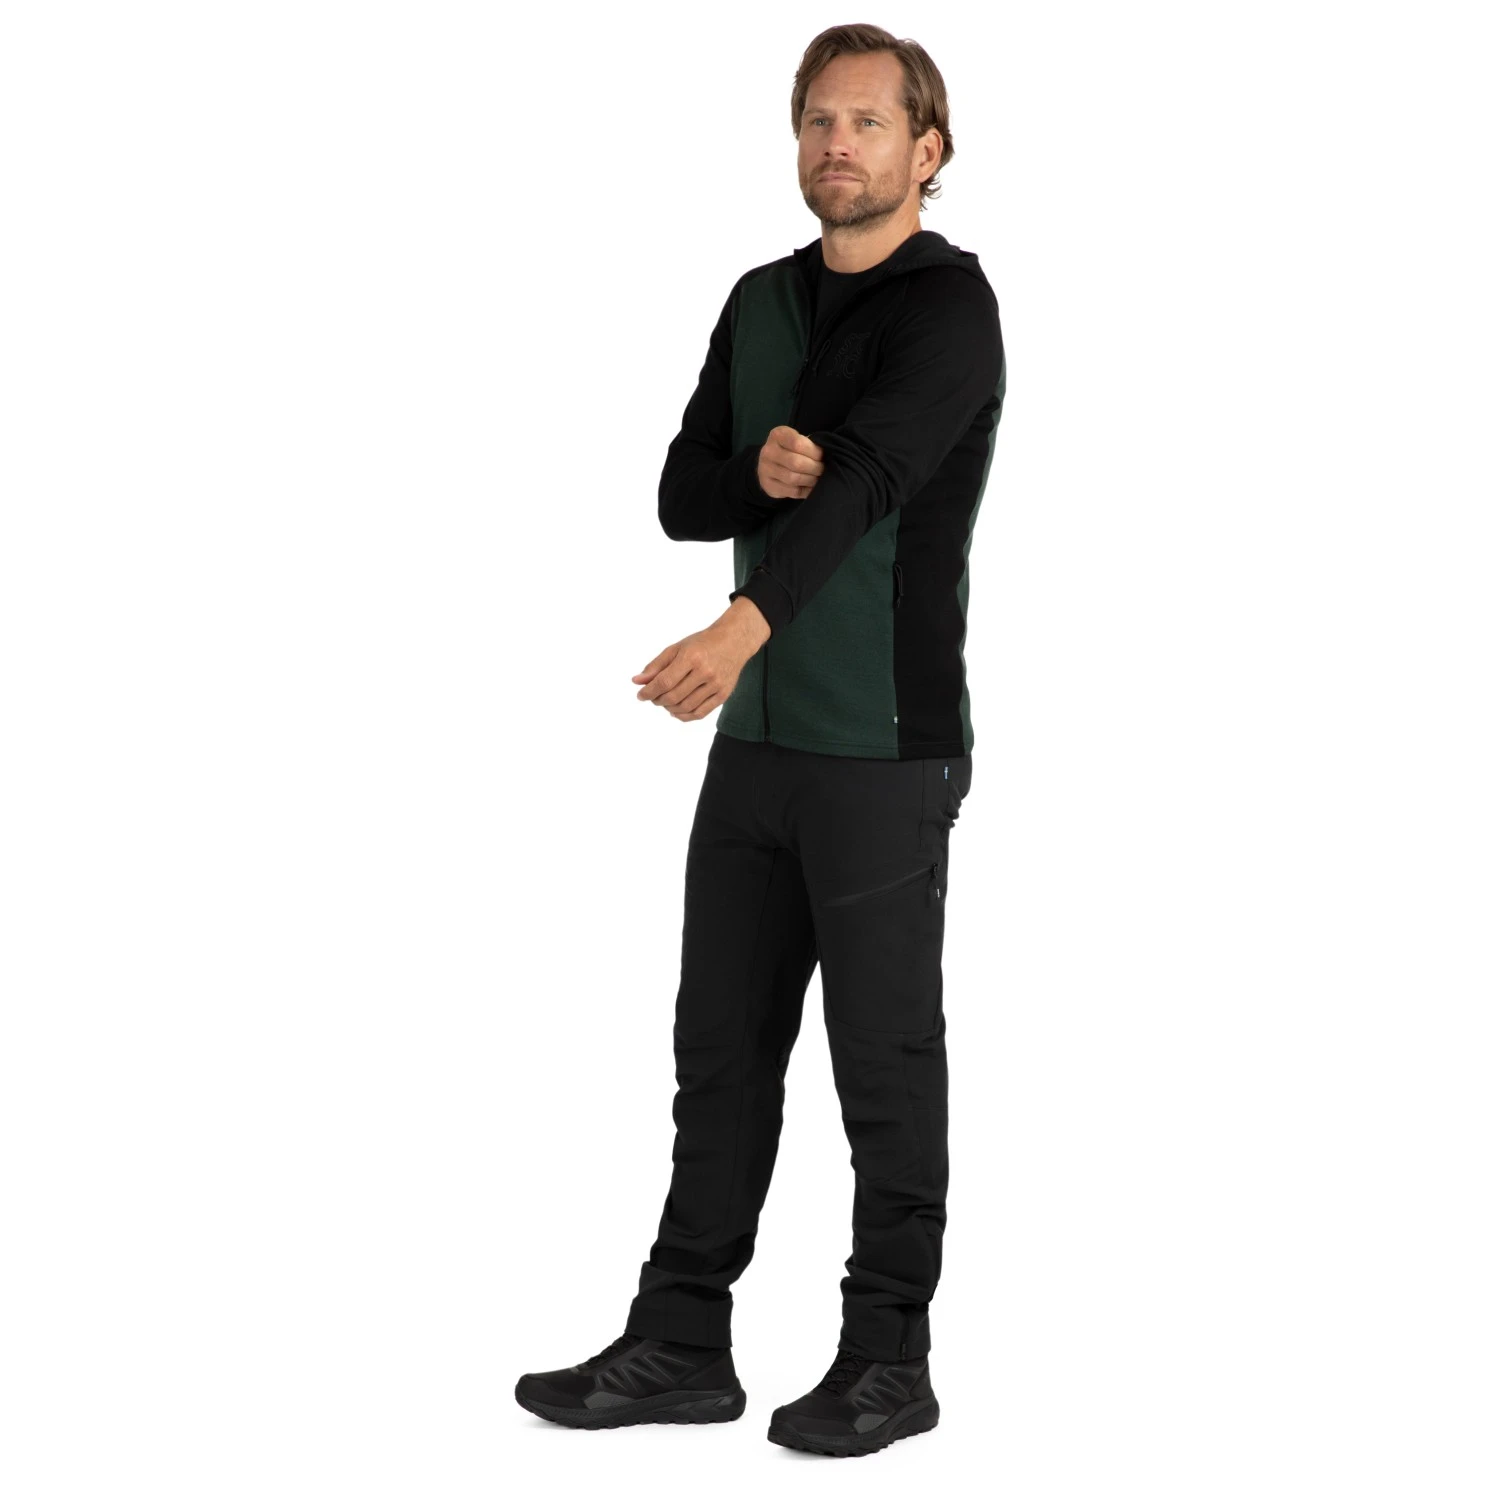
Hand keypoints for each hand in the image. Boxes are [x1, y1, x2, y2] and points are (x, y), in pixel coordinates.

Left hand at [632, 600, 769, 722]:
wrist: (734, 642)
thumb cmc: (702, 644)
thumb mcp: (677, 648)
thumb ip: (656, 665)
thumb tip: (637, 682)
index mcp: (692, 657)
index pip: (664, 681)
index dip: (649, 691)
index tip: (640, 695)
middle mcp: (705, 672)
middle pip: (674, 696)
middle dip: (658, 700)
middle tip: (653, 697)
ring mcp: (716, 685)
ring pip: (685, 707)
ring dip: (669, 708)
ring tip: (665, 702)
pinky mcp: (724, 694)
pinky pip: (700, 713)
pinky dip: (684, 716)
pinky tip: (676, 711)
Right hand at [757, 425, 823, 498]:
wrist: (770, 464)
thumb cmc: (790, 449)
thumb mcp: (797, 439)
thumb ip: (808, 444)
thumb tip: (826, 454)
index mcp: (778, 435)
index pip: (798, 443)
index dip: (814, 452)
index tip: (821, 456)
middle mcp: (768, 451)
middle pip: (796, 463)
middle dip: (814, 468)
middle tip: (822, 469)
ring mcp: (765, 469)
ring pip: (793, 478)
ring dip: (810, 480)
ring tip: (817, 478)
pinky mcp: (768, 486)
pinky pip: (791, 491)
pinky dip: (805, 491)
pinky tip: (810, 487)